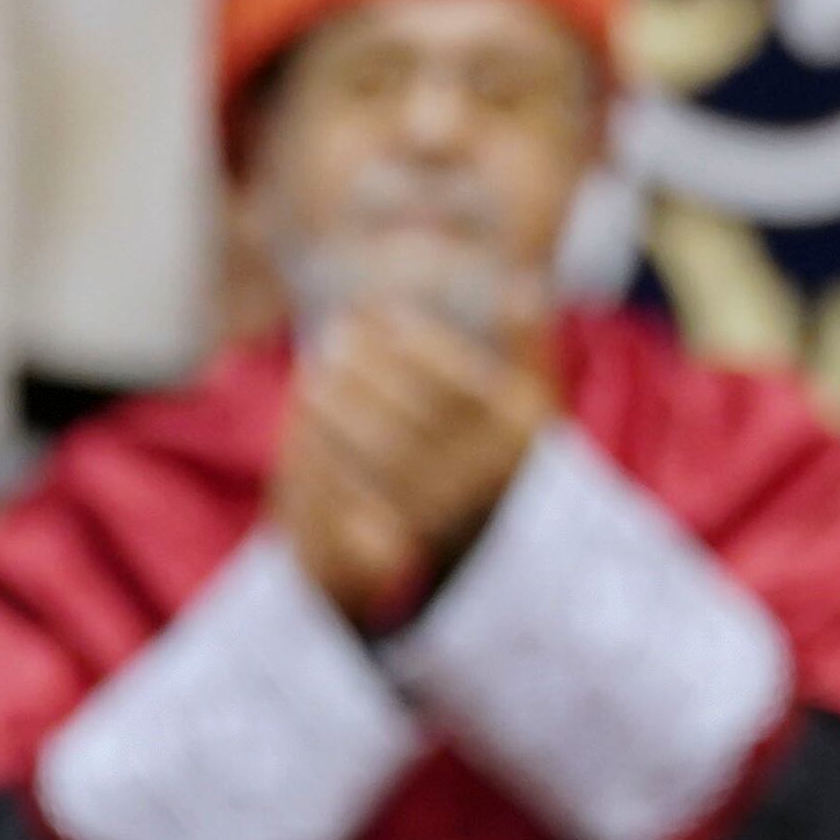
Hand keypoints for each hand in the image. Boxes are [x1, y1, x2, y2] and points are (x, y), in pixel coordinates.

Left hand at [266, 293, 548, 622]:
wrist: (484, 553)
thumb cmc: (501, 453)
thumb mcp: (532, 401)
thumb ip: (529, 344)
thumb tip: (521, 286)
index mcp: (523, 441)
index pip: (459, 384)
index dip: (413, 345)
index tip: (378, 315)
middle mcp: (485, 484)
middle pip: (411, 420)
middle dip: (365, 373)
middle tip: (334, 336)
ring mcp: (440, 519)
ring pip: (376, 458)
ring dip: (337, 410)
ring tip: (315, 373)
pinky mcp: (397, 544)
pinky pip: (352, 495)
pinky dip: (324, 454)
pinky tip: (306, 419)